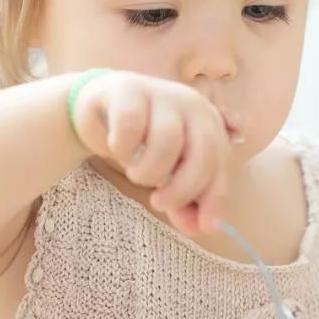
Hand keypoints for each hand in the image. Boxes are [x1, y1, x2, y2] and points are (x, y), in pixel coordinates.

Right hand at [71, 71, 230, 235]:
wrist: (99, 108)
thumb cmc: (142, 141)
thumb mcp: (167, 172)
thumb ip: (183, 198)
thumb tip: (198, 228)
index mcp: (208, 122)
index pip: (219, 164)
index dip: (213, 198)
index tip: (204, 228)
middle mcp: (191, 103)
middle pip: (203, 152)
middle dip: (183, 188)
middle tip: (159, 204)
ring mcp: (161, 92)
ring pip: (167, 141)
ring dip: (148, 171)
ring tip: (136, 174)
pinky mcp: (129, 89)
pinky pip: (131, 127)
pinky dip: (123, 149)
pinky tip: (118, 150)